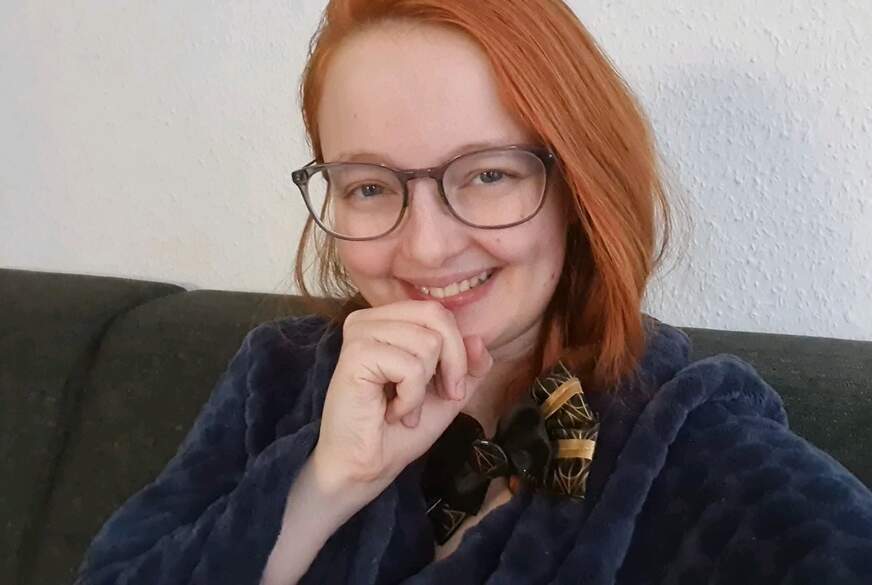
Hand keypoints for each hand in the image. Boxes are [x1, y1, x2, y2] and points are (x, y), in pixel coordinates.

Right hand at [312, 300, 493, 495]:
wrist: (366, 466)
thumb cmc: (399, 430)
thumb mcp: (448, 392)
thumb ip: (469, 364)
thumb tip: (479, 338)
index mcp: (387, 319)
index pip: (439, 312)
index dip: (458, 351)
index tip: (450, 389)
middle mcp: (368, 319)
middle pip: (436, 317)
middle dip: (451, 363)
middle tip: (438, 396)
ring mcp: (359, 334)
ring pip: (427, 342)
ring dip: (423, 388)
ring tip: (404, 409)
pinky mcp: (356, 355)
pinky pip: (410, 367)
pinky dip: (411, 398)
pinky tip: (392, 412)